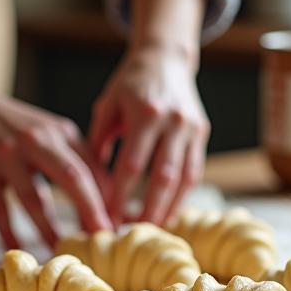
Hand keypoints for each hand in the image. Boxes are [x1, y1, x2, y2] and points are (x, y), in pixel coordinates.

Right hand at [0, 85, 111, 248]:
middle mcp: (37, 141)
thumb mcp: (51, 131)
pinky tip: (19, 250)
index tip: (117, 224)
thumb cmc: (17, 126)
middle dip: (90, 209)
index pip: (92, 167)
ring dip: (50, 230)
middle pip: (72, 177)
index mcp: (61, 132)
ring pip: (34, 199)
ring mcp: (8, 157)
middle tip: (102, 237)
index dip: (108, 197)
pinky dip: (9, 233)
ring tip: (61, 251)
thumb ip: (78, 158)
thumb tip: (108, 198)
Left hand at [90, 45, 209, 225]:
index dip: (120, 195)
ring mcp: (191, 128)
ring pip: (183, 179)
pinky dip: (182, 194)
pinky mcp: (202, 132)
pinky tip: (168, 209)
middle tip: (133, 232)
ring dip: (168, 207)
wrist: (165, 58)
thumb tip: (88, 182)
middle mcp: (173, 122)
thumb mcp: (107, 106)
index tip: (108, 217)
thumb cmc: (130, 84)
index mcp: (145, 113)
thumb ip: (98, 142)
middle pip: (162, 178)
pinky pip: (194, 171)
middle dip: (148, 210)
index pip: (132, 166)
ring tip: (152, 228)